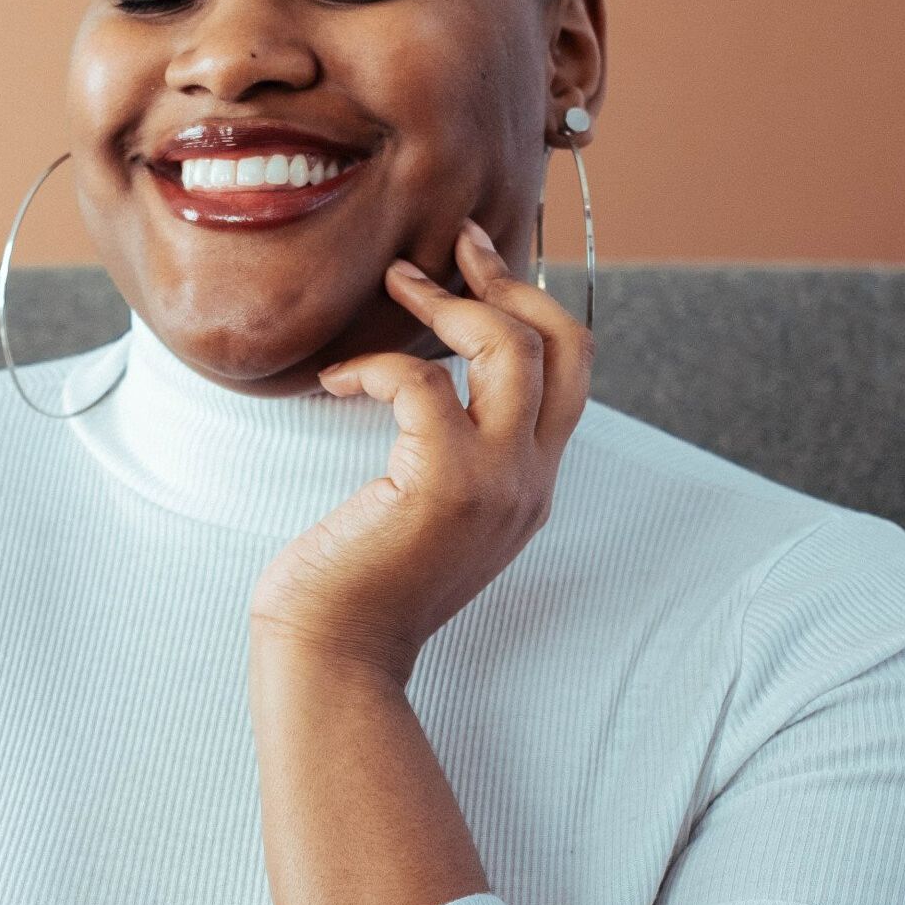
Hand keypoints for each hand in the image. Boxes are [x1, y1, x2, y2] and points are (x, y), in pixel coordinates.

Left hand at [248, 219, 592, 686]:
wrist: (333, 657)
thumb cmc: (355, 586)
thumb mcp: (424, 513)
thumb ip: (449, 457)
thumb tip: (424, 379)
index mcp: (531, 486)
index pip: (571, 372)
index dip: (535, 304)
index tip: (479, 265)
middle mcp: (530, 483)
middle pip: (564, 344)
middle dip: (509, 281)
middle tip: (450, 248)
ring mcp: (496, 484)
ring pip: (511, 348)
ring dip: (450, 303)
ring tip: (395, 283)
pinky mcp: (444, 486)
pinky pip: (424, 383)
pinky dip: (377, 366)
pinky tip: (335, 382)